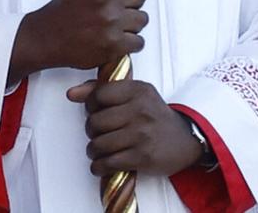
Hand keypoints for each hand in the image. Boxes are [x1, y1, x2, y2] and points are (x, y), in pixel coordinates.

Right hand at [11, 0, 150, 82]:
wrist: (47, 37)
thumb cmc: (64, 9)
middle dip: (131, 1)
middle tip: (115, 8)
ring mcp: (111, 22)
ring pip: (142, 19)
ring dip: (131, 23)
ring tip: (112, 24)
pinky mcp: (114, 44)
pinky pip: (139, 41)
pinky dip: (129, 42)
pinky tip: (114, 38)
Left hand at [66, 78, 204, 178]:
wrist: (186, 139)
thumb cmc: (154, 115)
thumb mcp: (134, 94)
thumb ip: (101, 89)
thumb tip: (71, 94)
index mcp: (137, 90)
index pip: (98, 96)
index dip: (90, 106)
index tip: (95, 113)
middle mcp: (140, 111)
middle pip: (95, 122)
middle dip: (91, 131)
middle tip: (98, 134)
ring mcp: (142, 135)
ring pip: (99, 144)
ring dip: (93, 150)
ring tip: (98, 150)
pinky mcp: (143, 157)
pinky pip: (108, 162)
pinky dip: (99, 166)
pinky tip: (101, 164)